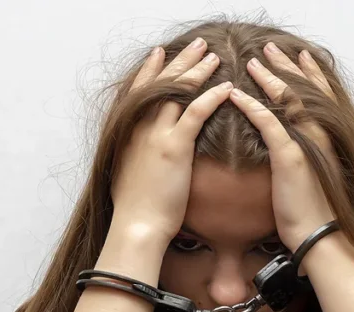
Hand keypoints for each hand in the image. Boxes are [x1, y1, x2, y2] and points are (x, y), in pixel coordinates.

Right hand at [110, 38, 233, 243]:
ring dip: (197, 70)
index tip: (159, 54)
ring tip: (213, 56)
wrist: (136, 224)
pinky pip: (195, 112)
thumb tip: (141, 156)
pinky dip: (211, 96)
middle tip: (197, 45)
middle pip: (160, 83)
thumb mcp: (127, 173)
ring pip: (178, 91)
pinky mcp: (174, 146)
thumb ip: (135, 156)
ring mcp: (155, 134)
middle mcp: (139, 127)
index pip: (139, 91)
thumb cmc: (134, 207)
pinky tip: (226, 87)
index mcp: (128, 132)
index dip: (150, 70)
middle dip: (180, 61)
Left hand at [228, 43, 339, 252]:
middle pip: (305, 90)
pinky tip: (236, 94)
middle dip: (288, 67)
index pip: (320, 98)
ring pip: (288, 100)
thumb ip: (306, 159)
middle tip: (272, 49)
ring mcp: (307, 145)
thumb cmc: (313, 213)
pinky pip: (268, 122)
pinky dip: (252, 106)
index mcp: (327, 140)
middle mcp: (321, 136)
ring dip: (269, 78)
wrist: (320, 236)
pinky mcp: (290, 157)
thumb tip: (294, 154)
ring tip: (254, 62)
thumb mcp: (314, 179)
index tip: (300, 58)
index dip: (310, 76)